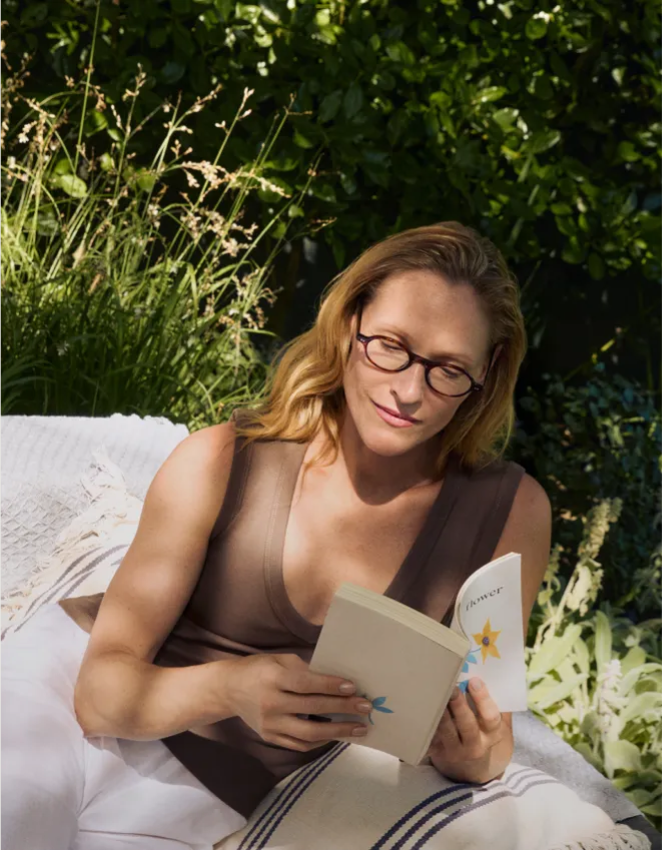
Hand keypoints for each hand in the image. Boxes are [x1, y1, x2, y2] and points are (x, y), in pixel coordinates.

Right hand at [226, 653, 371, 751]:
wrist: (228, 690)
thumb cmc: (259, 669)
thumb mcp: (280, 660)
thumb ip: (304, 670)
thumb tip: (335, 682)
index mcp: (273, 678)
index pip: (306, 684)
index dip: (330, 686)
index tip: (353, 687)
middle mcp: (271, 703)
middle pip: (312, 709)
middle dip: (342, 708)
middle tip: (365, 708)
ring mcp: (270, 725)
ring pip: (308, 733)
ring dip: (337, 732)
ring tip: (359, 729)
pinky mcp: (270, 738)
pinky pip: (300, 744)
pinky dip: (321, 741)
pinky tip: (337, 736)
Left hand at [426, 677, 511, 783]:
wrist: (469, 761)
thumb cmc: (482, 728)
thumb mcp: (495, 720)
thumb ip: (496, 700)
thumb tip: (489, 669)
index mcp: (492, 734)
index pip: (491, 718)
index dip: (483, 699)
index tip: (474, 680)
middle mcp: (475, 745)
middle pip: (467, 725)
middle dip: (459, 706)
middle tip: (452, 687)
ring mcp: (455, 750)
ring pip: (446, 730)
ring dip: (440, 712)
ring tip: (433, 693)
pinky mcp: (437, 752)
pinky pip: (429, 740)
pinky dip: (424, 727)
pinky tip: (419, 711)